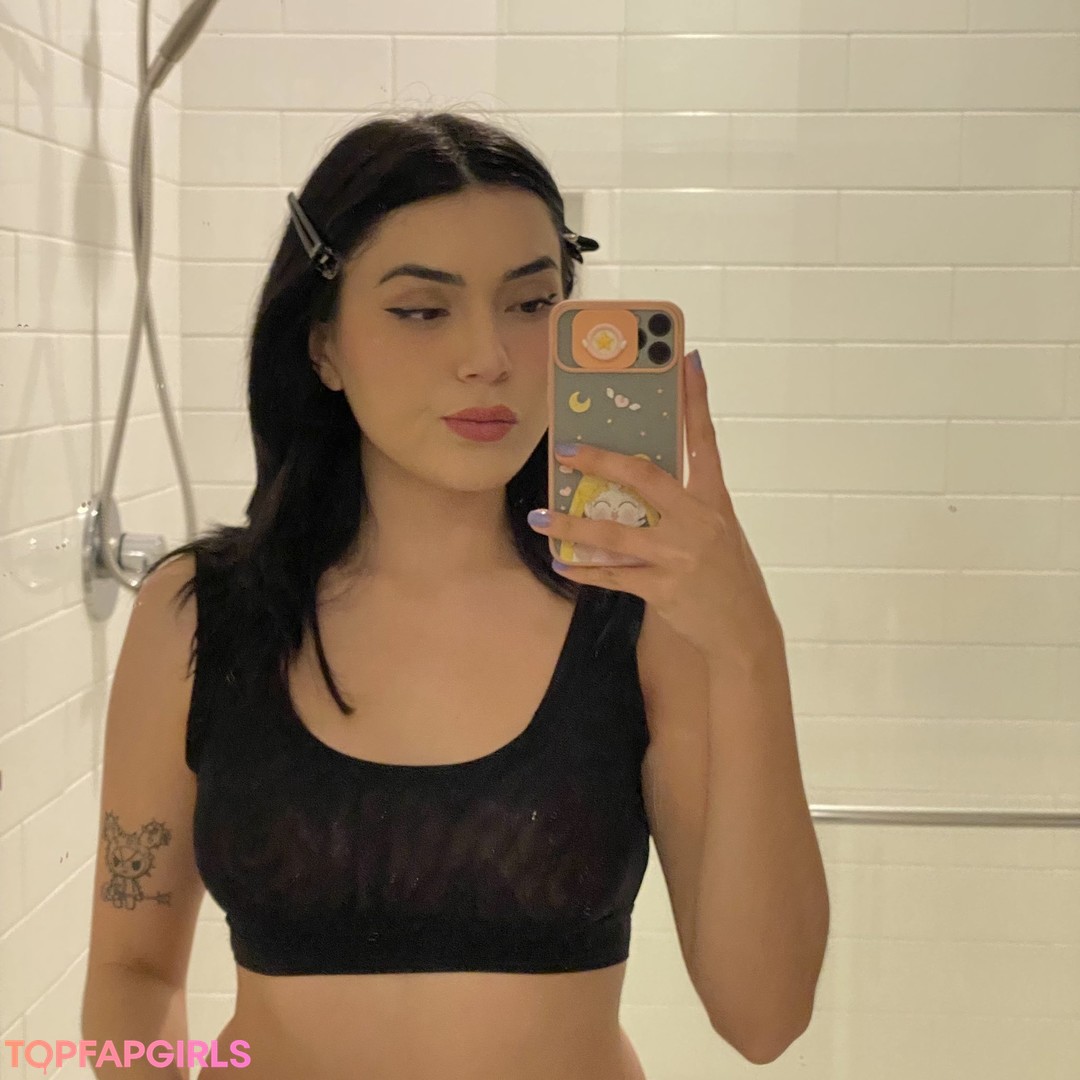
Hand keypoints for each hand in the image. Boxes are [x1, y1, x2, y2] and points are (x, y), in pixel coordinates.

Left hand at [527, 350, 782, 666]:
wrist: (745, 632)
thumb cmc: (727, 576)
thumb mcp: (717, 530)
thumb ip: (685, 504)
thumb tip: (639, 479)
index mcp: (715, 500)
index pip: (705, 440)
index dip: (696, 399)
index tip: (686, 359)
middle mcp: (699, 521)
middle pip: (644, 477)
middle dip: (600, 460)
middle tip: (565, 449)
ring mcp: (680, 555)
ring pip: (613, 532)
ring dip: (570, 526)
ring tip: (538, 518)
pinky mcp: (663, 588)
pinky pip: (612, 574)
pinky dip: (583, 569)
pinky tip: (561, 562)